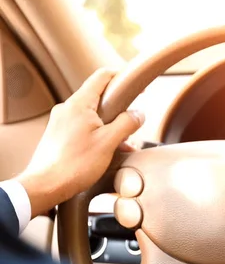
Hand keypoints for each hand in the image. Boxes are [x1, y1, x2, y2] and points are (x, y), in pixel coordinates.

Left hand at [17, 69, 144, 216]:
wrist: (46, 186)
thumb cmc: (75, 165)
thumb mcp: (109, 142)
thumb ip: (127, 123)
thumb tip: (139, 114)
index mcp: (78, 104)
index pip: (102, 77)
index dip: (122, 77)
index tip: (136, 88)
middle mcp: (67, 109)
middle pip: (99, 98)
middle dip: (119, 111)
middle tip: (131, 126)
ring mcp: (61, 122)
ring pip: (93, 116)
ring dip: (110, 127)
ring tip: (121, 145)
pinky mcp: (59, 135)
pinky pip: (84, 128)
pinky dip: (98, 135)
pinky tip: (108, 152)